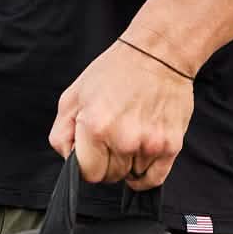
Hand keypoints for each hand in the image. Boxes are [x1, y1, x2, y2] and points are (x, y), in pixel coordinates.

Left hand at [48, 39, 193, 190]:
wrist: (158, 54)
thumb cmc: (114, 72)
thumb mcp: (74, 95)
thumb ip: (61, 133)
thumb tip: (69, 160)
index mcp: (95, 126)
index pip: (87, 173)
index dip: (87, 162)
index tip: (92, 148)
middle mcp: (123, 139)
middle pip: (110, 177)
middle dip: (107, 162)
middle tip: (113, 135)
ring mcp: (149, 144)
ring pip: (131, 176)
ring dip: (128, 162)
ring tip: (131, 132)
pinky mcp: (171, 146)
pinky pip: (153, 179)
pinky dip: (146, 173)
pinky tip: (142, 152)